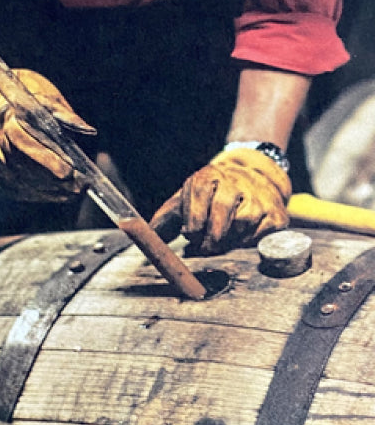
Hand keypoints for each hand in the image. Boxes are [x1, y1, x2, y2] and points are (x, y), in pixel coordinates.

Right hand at [0, 69, 94, 200]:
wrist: (5, 114)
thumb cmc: (33, 107)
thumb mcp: (49, 103)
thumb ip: (67, 116)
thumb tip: (88, 130)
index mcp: (4, 118)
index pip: (21, 140)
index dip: (45, 158)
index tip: (69, 170)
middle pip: (22, 165)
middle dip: (51, 178)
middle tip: (79, 184)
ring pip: (22, 182)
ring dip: (50, 189)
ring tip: (77, 190)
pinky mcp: (0, 178)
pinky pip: (21, 191)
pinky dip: (44, 195)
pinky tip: (63, 194)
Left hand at [151, 147, 291, 254]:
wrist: (254, 179)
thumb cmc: (213, 194)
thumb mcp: (187, 198)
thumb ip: (166, 218)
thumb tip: (148, 238)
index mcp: (209, 176)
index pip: (200, 195)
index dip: (193, 220)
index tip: (189, 235)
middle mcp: (236, 181)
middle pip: (223, 210)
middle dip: (210, 235)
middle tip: (203, 248)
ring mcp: (260, 197)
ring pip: (242, 223)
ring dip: (228, 240)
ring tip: (219, 242)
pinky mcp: (277, 214)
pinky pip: (261, 234)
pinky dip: (247, 242)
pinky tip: (238, 239)